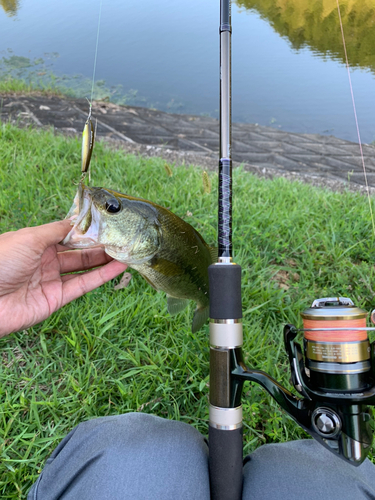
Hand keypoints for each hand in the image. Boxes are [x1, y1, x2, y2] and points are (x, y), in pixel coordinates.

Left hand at [0, 220, 126, 336]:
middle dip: (99, 245)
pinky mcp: (55, 300)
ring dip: (104, 260)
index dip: (86, 230)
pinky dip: (101, 277)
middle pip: (77, 251)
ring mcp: (50, 280)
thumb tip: (77, 221)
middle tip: (122, 238)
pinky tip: (117, 267)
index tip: (107, 223)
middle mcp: (44, 260)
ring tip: (126, 252)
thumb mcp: (29, 238)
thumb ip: (56, 230)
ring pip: (83, 268)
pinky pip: (82, 286)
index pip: (66, 234)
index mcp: (35, 242)